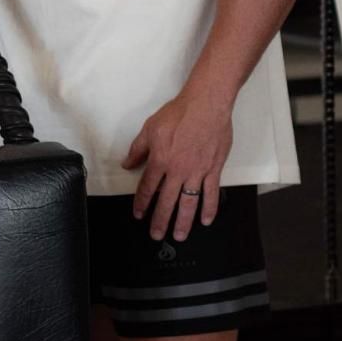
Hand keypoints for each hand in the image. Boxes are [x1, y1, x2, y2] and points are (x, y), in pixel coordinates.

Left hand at [124, 87, 232, 241]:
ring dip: (183, 221)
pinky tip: (205, 220)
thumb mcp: (150, 128)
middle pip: (167, 201)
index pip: (148, 187)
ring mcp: (197, 171)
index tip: (138, 214)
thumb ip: (138, 149)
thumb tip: (127, 163)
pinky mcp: (213, 169)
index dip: (142, 203)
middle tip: (156, 234)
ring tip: (179, 235)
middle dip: (160, 220)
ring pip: (189, 202)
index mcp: (160, 160)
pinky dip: (209, 208)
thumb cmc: (179, 113)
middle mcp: (178, 170)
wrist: (205, 105)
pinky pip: (211, 193)